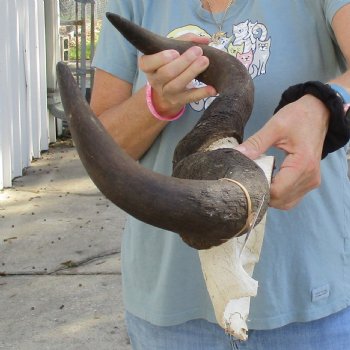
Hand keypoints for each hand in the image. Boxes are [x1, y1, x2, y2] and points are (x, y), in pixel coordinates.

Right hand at [138, 34, 216, 116]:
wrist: (167, 91)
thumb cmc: (169, 64)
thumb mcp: (171, 49)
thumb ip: (186, 40)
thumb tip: (204, 39)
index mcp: (148, 66)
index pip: (146, 63)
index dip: (160, 58)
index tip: (175, 52)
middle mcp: (155, 81)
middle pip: (166, 73)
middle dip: (183, 62)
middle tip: (198, 51)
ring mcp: (166, 93)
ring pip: (176, 85)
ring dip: (191, 72)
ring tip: (205, 61)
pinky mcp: (179, 101)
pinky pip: (190, 97)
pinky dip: (202, 93)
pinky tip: (213, 88)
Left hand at [236, 94, 329, 209]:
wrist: (318, 113)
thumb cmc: (298, 117)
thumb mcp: (275, 126)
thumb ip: (256, 143)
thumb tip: (237, 155)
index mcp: (302, 165)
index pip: (277, 192)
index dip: (259, 189)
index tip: (245, 180)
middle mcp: (310, 178)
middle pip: (280, 200)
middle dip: (262, 193)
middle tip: (249, 179)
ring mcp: (312, 182)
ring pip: (286, 202)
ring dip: (270, 196)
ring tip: (260, 178)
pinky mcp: (310, 182)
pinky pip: (291, 197)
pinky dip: (279, 194)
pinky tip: (270, 180)